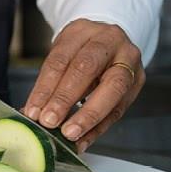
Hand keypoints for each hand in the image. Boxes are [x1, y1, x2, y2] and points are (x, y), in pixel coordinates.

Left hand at [23, 19, 144, 152]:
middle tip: (49, 121)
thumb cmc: (79, 51)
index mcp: (82, 30)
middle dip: (65, 98)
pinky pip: (119, 108)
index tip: (33, 111)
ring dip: (88, 115)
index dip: (45, 88)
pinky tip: (83, 140)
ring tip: (69, 134)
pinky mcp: (138, 80)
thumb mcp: (61, 55)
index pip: (60, 60)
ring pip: (112, 87)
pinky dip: (98, 127)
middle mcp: (109, 40)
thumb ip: (49, 82)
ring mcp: (128, 59)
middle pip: (86, 68)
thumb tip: (32, 113)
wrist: (108, 41)